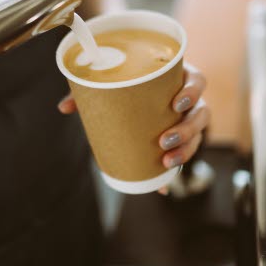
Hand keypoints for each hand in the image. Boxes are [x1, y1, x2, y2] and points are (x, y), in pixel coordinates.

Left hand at [57, 63, 209, 181]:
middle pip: (202, 112)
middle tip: (164, 140)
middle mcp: (189, 99)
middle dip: (187, 129)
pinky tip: (163, 186)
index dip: (192, 91)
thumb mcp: (114, 85)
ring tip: (166, 162)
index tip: (176, 103)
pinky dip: (174, 173)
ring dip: (186, 151)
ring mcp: (189, 120)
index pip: (197, 80)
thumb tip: (64, 107)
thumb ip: (91, 92)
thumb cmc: (129, 85)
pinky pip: (185, 155)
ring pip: (199, 136)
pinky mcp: (182, 140)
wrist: (134, 98)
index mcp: (178, 78)